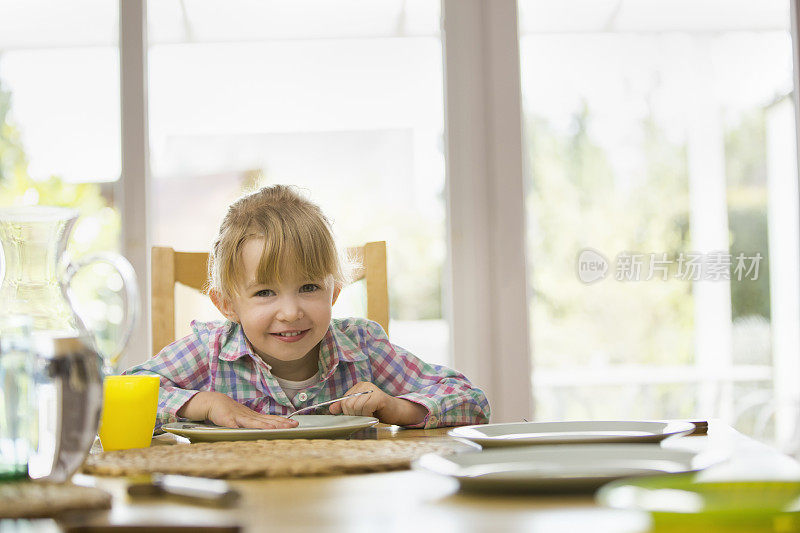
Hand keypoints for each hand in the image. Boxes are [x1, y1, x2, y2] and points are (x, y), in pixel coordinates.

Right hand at [179, 391, 297, 428]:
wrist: (212, 402)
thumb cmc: (228, 412)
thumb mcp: (244, 418)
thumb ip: (254, 423)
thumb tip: (269, 428)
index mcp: (253, 416)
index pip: (271, 419)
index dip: (283, 421)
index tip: (294, 423)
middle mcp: (249, 416)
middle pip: (267, 420)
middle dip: (280, 423)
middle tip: (293, 425)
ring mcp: (238, 417)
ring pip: (254, 422)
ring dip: (265, 426)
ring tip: (275, 429)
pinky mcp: (227, 420)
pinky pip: (234, 425)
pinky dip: (241, 427)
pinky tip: (247, 431)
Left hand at [327, 381, 427, 425]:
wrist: (396, 411)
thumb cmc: (377, 410)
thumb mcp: (359, 408)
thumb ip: (345, 407)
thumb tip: (331, 409)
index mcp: (358, 387)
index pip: (344, 401)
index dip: (347, 412)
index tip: (355, 416)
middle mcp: (364, 385)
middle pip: (348, 404)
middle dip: (354, 415)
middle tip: (363, 417)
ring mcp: (372, 389)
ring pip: (356, 407)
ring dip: (362, 416)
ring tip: (369, 415)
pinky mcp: (379, 396)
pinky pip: (366, 408)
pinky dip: (368, 415)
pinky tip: (373, 414)